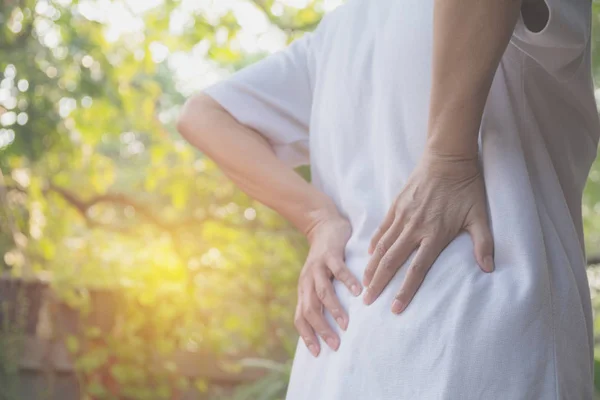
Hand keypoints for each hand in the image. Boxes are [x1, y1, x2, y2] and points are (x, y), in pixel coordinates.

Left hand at [295, 214, 362, 356]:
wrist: (323, 225)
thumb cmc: (325, 260)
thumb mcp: (318, 281)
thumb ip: (321, 300)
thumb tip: (329, 328)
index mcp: (304, 290)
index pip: (300, 317)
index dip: (307, 335)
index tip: (317, 354)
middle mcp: (308, 281)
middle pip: (310, 309)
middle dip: (321, 329)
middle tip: (335, 345)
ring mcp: (318, 267)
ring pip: (323, 292)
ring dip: (334, 309)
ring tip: (346, 324)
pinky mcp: (330, 254)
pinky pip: (338, 270)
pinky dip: (348, 281)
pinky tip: (359, 292)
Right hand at [362, 151, 493, 313]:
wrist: (447, 158)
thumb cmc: (466, 187)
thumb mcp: (479, 216)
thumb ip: (483, 243)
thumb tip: (488, 269)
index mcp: (435, 234)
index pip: (417, 269)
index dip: (405, 290)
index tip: (395, 308)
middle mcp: (415, 228)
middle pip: (392, 261)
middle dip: (378, 283)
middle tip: (366, 300)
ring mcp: (403, 216)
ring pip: (382, 247)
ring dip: (371, 267)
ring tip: (363, 283)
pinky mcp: (396, 205)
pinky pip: (382, 229)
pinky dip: (375, 244)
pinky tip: (369, 256)